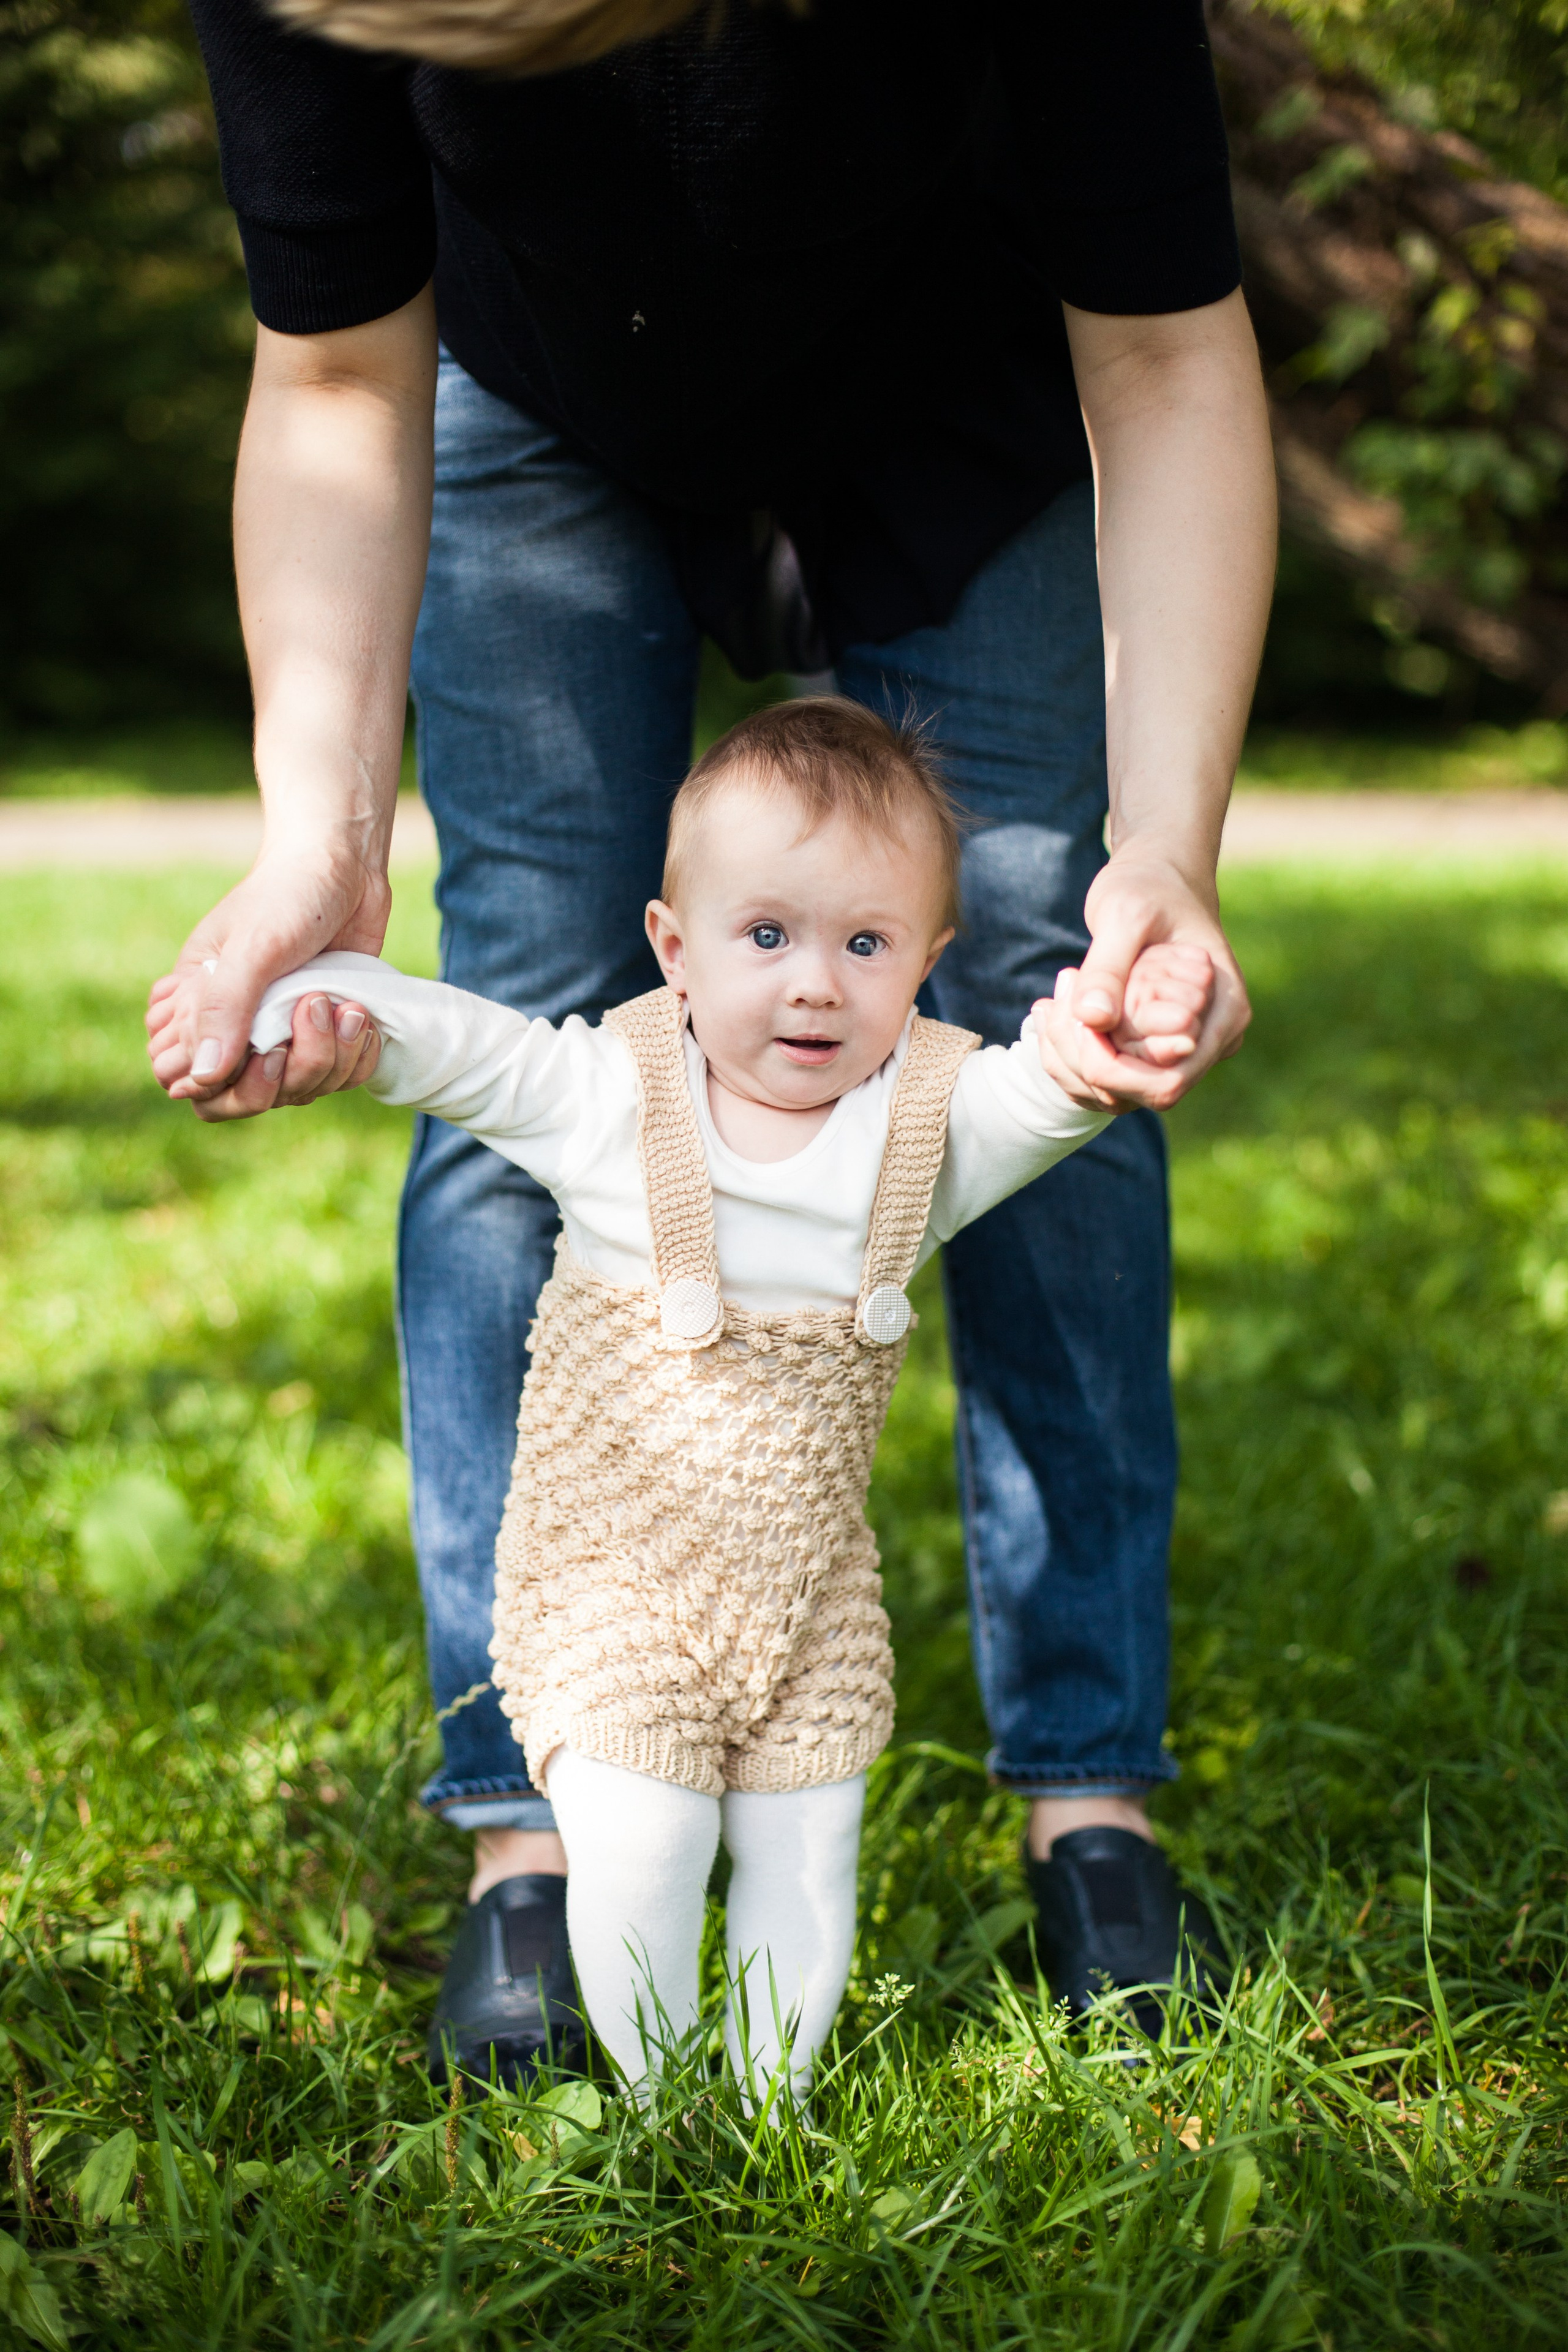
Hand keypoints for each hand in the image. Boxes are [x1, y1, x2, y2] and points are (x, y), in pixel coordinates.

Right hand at [145, 844, 390, 1120]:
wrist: (344, 867)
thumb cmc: (286, 895)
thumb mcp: (253, 947)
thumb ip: (225, 1009)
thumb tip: (203, 1076)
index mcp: (197, 1009)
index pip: (190, 1085)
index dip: (227, 1088)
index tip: (266, 1051)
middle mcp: (238, 1029)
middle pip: (246, 1100)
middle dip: (289, 1076)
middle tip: (311, 1013)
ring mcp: (283, 1035)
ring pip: (300, 1092)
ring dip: (331, 1057)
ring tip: (342, 1003)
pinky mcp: (326, 1035)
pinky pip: (339, 1078)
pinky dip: (356, 1055)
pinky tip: (360, 1015)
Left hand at [1030, 851, 1249, 1113]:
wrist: (1157, 880)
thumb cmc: (1149, 888)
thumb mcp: (1125, 914)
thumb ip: (1109, 967)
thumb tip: (1094, 1019)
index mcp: (1224, 1015)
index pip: (1167, 1081)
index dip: (1112, 1066)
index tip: (1077, 1013)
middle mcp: (1208, 1044)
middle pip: (1137, 1094)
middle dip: (1084, 1058)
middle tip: (1060, 996)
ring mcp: (1180, 1052)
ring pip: (1113, 1093)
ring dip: (1068, 1055)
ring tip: (1057, 994)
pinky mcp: (1148, 1051)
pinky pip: (1102, 1079)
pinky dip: (1066, 1053)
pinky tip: (1052, 1007)